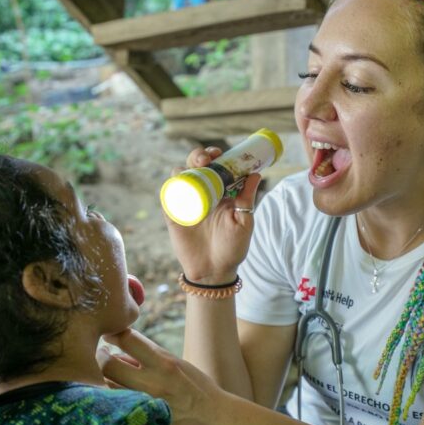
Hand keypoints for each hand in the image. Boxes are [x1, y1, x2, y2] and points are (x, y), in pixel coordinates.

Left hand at [98, 328, 225, 424]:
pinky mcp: (142, 423)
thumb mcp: (177, 364)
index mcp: (164, 364)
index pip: (127, 339)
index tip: (109, 336)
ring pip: (106, 388)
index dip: (114, 334)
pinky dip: (111, 401)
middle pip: (108, 365)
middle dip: (101, 357)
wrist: (215, 420)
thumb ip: (148, 356)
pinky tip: (114, 397)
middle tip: (102, 356)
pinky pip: (115, 409)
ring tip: (107, 376)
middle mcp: (152, 383)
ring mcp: (145, 406)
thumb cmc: (196, 387)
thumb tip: (118, 352)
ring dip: (103, 379)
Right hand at [165, 146, 261, 282]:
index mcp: (220, 192)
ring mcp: (186, 202)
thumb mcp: (244, 222)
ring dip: (183, 168)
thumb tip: (256, 173)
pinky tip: (179, 186)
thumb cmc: (233, 248)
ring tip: (192, 171)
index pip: (216, 166)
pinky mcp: (172, 214)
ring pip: (179, 176)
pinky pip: (167, 195)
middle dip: (198, 156)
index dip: (216, 155)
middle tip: (205, 159)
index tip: (220, 153)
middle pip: (195, 165)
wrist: (213, 272)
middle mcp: (202, 193)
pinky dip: (171, 187)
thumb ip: (247, 199)